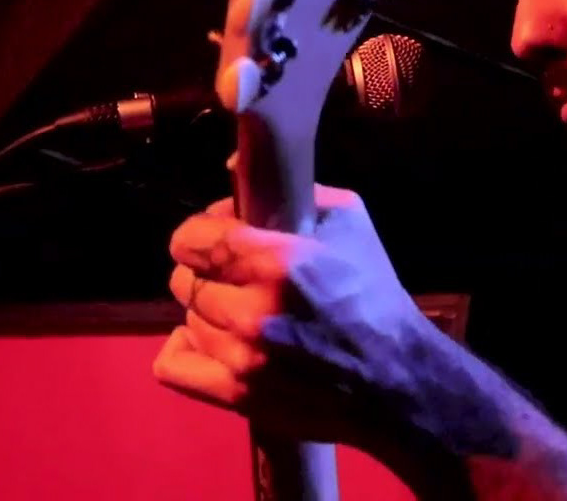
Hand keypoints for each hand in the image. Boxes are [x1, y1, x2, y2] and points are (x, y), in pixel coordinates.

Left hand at [152, 183, 423, 445]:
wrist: (393, 376)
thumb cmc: (372, 293)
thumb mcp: (350, 221)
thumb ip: (296, 189)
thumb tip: (234, 169)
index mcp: (279, 261)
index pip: (190, 238)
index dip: (202, 234)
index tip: (221, 238)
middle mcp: (253, 309)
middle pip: (184, 280)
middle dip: (209, 273)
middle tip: (238, 278)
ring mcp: (241, 358)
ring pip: (187, 319)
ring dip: (210, 313)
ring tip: (242, 313)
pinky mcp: (235, 395)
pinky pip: (173, 364)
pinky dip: (187, 349)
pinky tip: (215, 342)